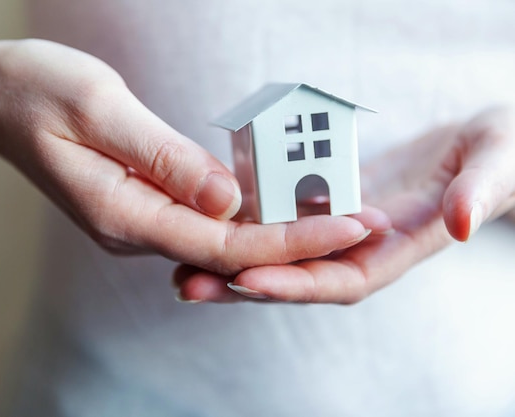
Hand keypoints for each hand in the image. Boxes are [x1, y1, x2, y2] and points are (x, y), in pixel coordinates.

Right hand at [0, 37, 390, 273]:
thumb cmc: (39, 94)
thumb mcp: (100, 110)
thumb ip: (165, 158)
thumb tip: (229, 199)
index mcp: (123, 214)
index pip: (223, 241)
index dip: (290, 238)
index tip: (348, 225)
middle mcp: (135, 229)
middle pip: (231, 250)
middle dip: (301, 241)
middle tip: (367, 224)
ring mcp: (139, 220)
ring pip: (222, 237)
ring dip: (282, 229)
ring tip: (343, 214)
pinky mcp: (145, 203)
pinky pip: (207, 217)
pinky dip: (251, 212)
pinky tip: (287, 198)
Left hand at [175, 107, 514, 302]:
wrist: (481, 148)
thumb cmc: (497, 157)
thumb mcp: (498, 166)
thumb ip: (481, 193)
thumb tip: (462, 223)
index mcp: (395, 251)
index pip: (339, 279)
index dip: (294, 283)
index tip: (246, 280)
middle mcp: (358, 249)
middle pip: (294, 275)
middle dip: (240, 283)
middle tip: (186, 283)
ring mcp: (337, 229)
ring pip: (277, 250)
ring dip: (228, 256)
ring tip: (175, 258)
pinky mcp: (325, 203)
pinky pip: (280, 217)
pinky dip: (244, 221)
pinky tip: (204, 216)